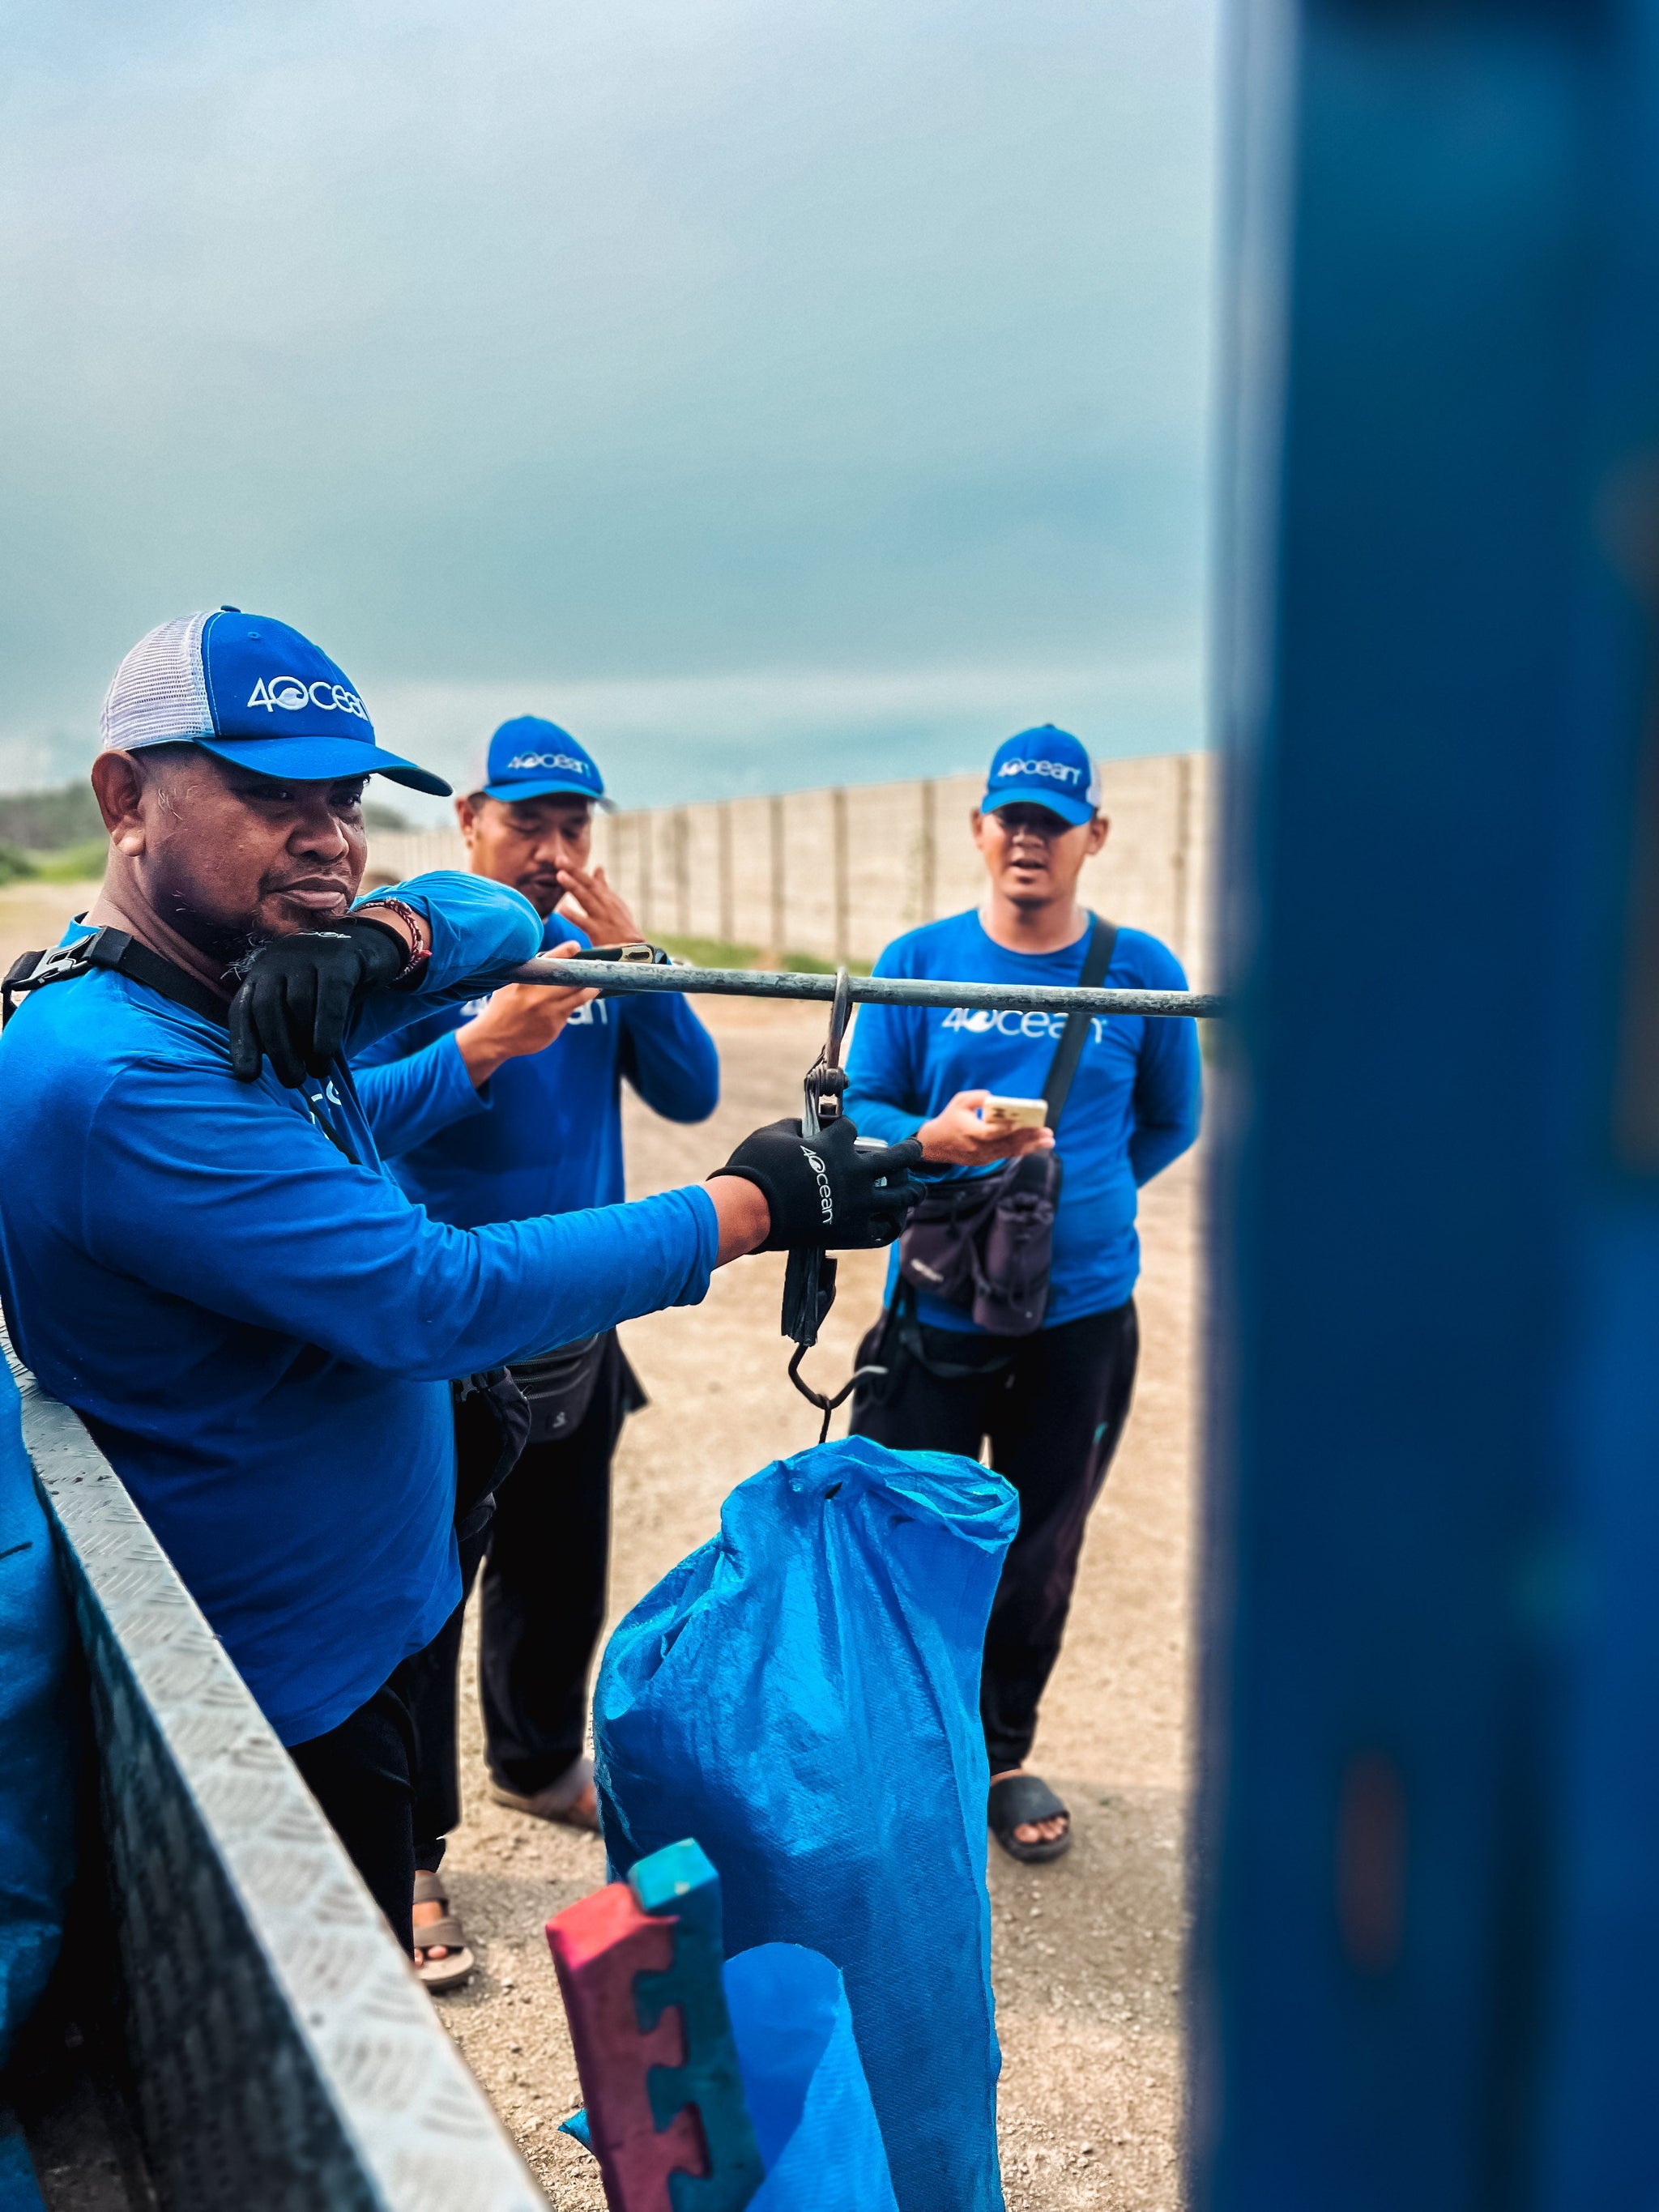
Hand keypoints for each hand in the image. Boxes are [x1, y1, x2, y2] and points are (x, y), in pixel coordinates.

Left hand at [229, 917, 409, 1086]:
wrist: (371, 946)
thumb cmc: (330, 987)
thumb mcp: (302, 1005)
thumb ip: (287, 1028)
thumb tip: (281, 1070)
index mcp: (262, 974)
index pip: (242, 1009)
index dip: (242, 1044)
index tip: (248, 1076)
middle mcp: (278, 961)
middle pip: (267, 1007)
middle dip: (278, 1049)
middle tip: (293, 1080)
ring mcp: (308, 955)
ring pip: (298, 1004)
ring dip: (305, 1044)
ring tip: (317, 1070)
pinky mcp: (340, 958)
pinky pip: (330, 998)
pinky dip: (326, 1030)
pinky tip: (327, 1053)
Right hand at [455, 942, 598, 1087]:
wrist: (494, 1038)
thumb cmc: (502, 1006)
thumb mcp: (509, 984)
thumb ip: (528, 973)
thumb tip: (551, 960)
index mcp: (526, 981)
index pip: (550, 962)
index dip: (565, 952)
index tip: (576, 946)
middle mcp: (539, 995)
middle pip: (572, 980)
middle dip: (586, 973)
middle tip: (597, 967)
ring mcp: (549, 1012)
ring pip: (579, 997)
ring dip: (590, 989)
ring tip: (596, 985)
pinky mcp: (554, 1027)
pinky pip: (569, 1012)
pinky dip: (573, 1006)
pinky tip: (575, 1002)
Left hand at [554, 862, 642, 947]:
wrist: (633, 951)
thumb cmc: (622, 927)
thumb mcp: (615, 904)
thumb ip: (603, 887)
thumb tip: (598, 868)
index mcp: (608, 898)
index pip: (590, 881)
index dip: (575, 870)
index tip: (560, 859)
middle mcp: (606, 905)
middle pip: (588, 885)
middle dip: (574, 871)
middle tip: (559, 859)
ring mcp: (602, 918)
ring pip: (586, 899)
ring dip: (574, 886)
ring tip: (560, 876)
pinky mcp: (599, 933)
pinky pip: (585, 923)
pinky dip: (574, 916)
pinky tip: (562, 909)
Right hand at [710, 1115, 925, 1251]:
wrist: (750, 1208)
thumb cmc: (757, 1167)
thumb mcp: (773, 1134)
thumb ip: (795, 1128)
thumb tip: (803, 1129)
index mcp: (836, 1145)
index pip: (852, 1130)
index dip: (847, 1131)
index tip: (844, 1134)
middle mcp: (856, 1173)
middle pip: (897, 1158)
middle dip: (909, 1151)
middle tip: (916, 1148)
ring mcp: (858, 1204)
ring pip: (901, 1195)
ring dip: (913, 1190)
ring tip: (917, 1188)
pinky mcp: (851, 1232)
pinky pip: (882, 1230)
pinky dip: (888, 1225)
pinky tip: (892, 1221)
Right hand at [916, 1090, 1055, 1167]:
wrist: (935, 1144)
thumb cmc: (950, 1118)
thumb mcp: (959, 1101)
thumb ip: (977, 1098)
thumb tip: (994, 1098)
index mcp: (970, 1131)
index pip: (990, 1132)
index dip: (1006, 1129)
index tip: (1021, 1123)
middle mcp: (977, 1147)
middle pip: (1007, 1144)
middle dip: (1029, 1139)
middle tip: (1048, 1133)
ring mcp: (982, 1157)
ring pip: (1009, 1152)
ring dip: (1031, 1147)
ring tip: (1049, 1141)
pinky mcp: (985, 1161)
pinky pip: (1006, 1155)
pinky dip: (1021, 1150)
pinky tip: (1036, 1145)